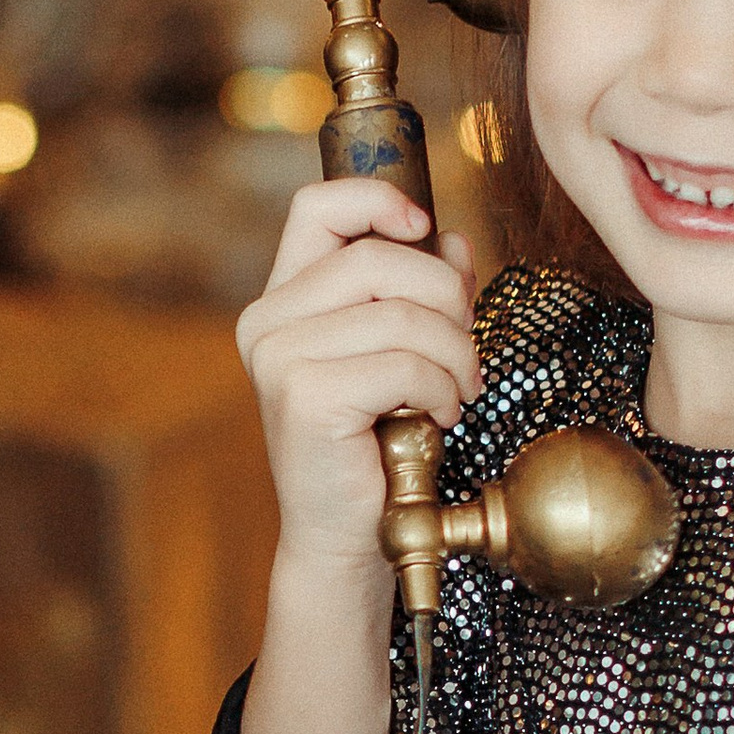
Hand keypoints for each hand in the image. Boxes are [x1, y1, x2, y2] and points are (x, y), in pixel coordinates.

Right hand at [235, 179, 478, 578]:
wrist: (343, 536)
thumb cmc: (372, 447)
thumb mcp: (397, 354)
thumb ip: (418, 293)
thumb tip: (454, 241)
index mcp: (283, 300)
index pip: (318, 205)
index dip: (377, 198)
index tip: (424, 228)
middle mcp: (268, 321)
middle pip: (379, 256)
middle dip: (446, 297)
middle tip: (465, 348)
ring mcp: (281, 357)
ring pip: (402, 314)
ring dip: (455, 354)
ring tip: (458, 391)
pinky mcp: (307, 395)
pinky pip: (404, 364)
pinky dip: (441, 389)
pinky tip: (437, 417)